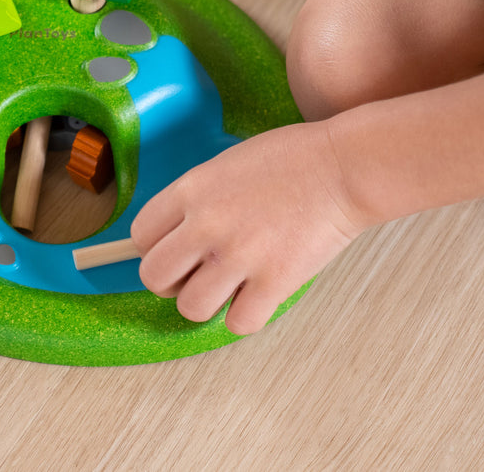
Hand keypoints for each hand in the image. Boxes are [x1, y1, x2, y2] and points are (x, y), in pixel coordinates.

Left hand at [131, 122, 363, 334]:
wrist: (342, 167)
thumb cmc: (289, 159)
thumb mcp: (224, 165)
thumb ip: (194, 200)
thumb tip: (174, 236)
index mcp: (190, 191)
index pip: (140, 236)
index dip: (153, 249)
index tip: (172, 252)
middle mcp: (206, 225)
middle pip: (154, 277)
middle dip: (170, 282)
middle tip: (193, 275)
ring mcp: (238, 256)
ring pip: (190, 307)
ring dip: (205, 302)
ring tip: (226, 286)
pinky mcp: (273, 282)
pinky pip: (237, 323)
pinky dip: (244, 316)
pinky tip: (255, 295)